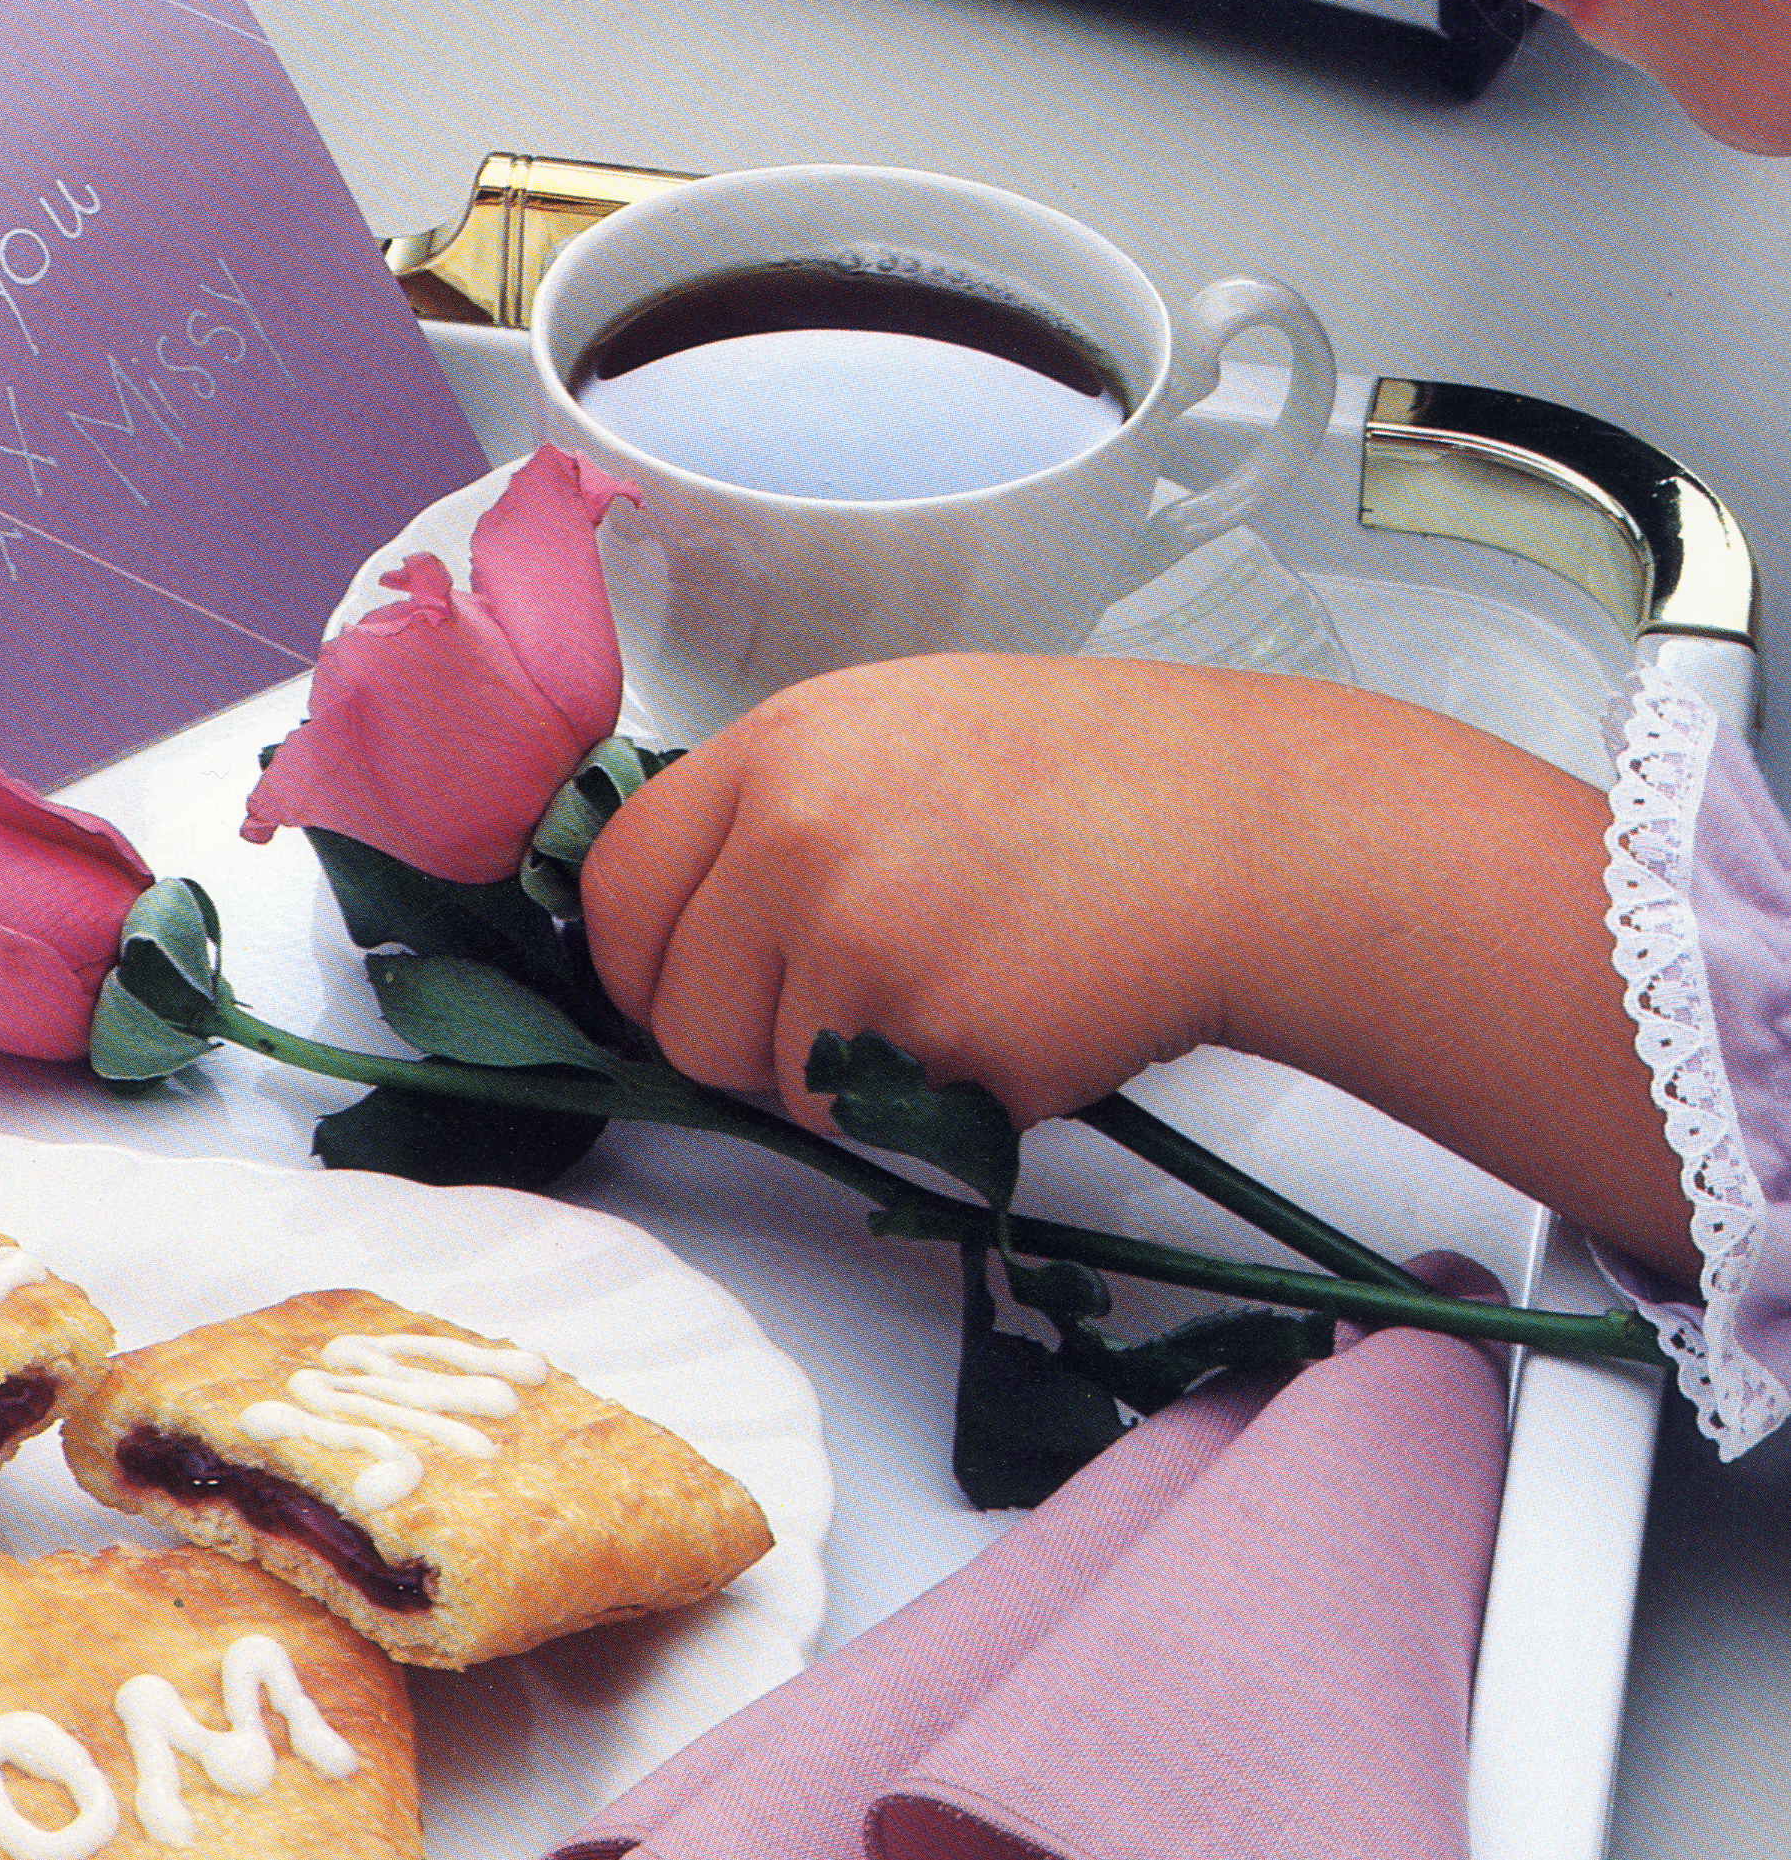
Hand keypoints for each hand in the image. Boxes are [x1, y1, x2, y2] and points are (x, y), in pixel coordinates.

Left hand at [581, 654, 1696, 1281]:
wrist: (1246, 834)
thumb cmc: (1087, 784)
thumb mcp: (898, 737)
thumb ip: (777, 814)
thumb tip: (685, 925)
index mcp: (778, 747)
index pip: (614, 887)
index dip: (646, 964)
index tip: (689, 991)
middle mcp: (795, 831)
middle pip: (677, 1011)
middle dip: (744, 1044)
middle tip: (854, 1010)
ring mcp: (858, 934)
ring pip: (774, 1084)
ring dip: (849, 1079)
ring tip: (962, 992)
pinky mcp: (931, 1034)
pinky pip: (875, 1122)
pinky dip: (933, 1102)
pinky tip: (1016, 1019)